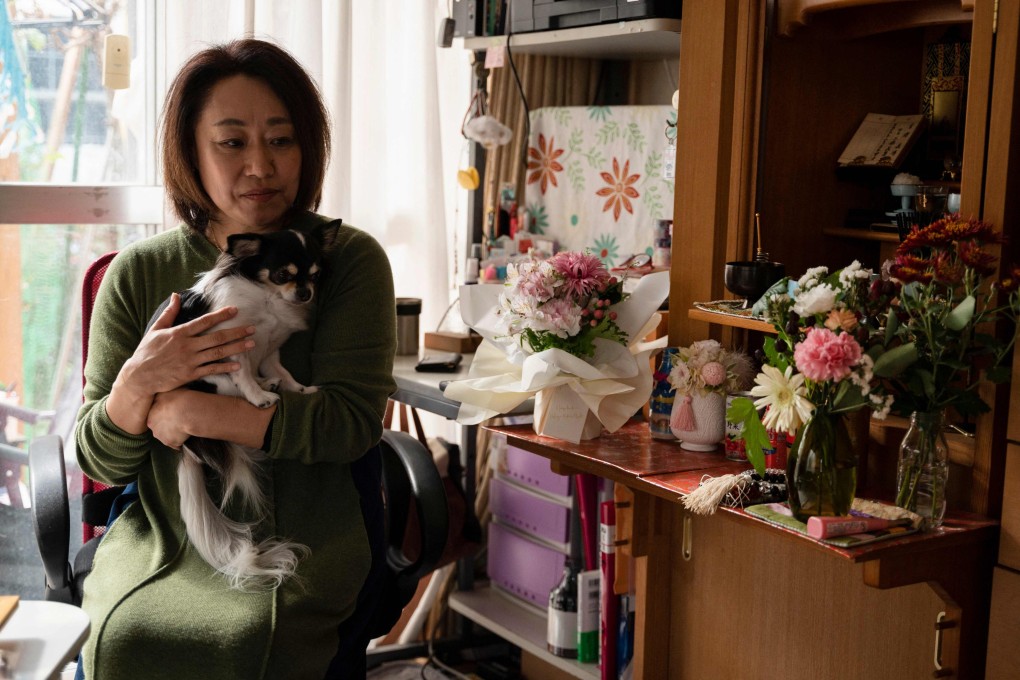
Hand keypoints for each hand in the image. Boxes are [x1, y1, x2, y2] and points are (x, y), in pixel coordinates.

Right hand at [117, 293, 255, 398]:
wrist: (139, 376)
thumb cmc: (147, 352)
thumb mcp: (156, 329)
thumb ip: (169, 313)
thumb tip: (176, 295)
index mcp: (179, 333)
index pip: (204, 322)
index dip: (221, 315)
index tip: (235, 310)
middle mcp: (187, 346)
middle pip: (216, 337)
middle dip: (236, 332)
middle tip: (252, 329)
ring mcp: (189, 361)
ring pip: (217, 353)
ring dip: (236, 348)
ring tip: (251, 344)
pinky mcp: (190, 374)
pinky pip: (211, 370)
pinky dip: (225, 368)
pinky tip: (238, 366)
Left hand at [147, 388, 193, 448]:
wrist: (188, 411)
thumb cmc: (178, 399)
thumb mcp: (165, 392)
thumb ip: (159, 398)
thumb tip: (158, 398)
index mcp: (150, 418)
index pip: (154, 419)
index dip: (163, 415)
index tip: (171, 413)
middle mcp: (154, 430)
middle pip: (159, 429)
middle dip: (167, 426)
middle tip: (178, 420)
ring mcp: (163, 438)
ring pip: (168, 437)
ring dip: (174, 433)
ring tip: (184, 426)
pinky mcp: (173, 444)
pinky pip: (177, 444)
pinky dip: (182, 440)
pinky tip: (188, 434)